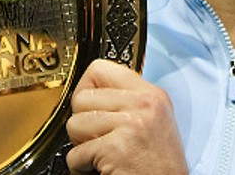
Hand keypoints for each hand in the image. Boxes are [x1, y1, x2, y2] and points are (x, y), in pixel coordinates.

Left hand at [65, 59, 187, 174]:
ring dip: (81, 146)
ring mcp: (131, 124)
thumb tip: (92, 91)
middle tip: (98, 139)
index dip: (87, 89)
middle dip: (82, 122)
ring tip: (100, 155)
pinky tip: (100, 169)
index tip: (90, 106)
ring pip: (74, 124)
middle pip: (81, 97)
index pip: (99, 68)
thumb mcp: (155, 122)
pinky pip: (75, 154)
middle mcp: (144, 105)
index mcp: (152, 94)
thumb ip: (128, 101)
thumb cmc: (160, 167)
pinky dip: (81, 168)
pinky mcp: (117, 148)